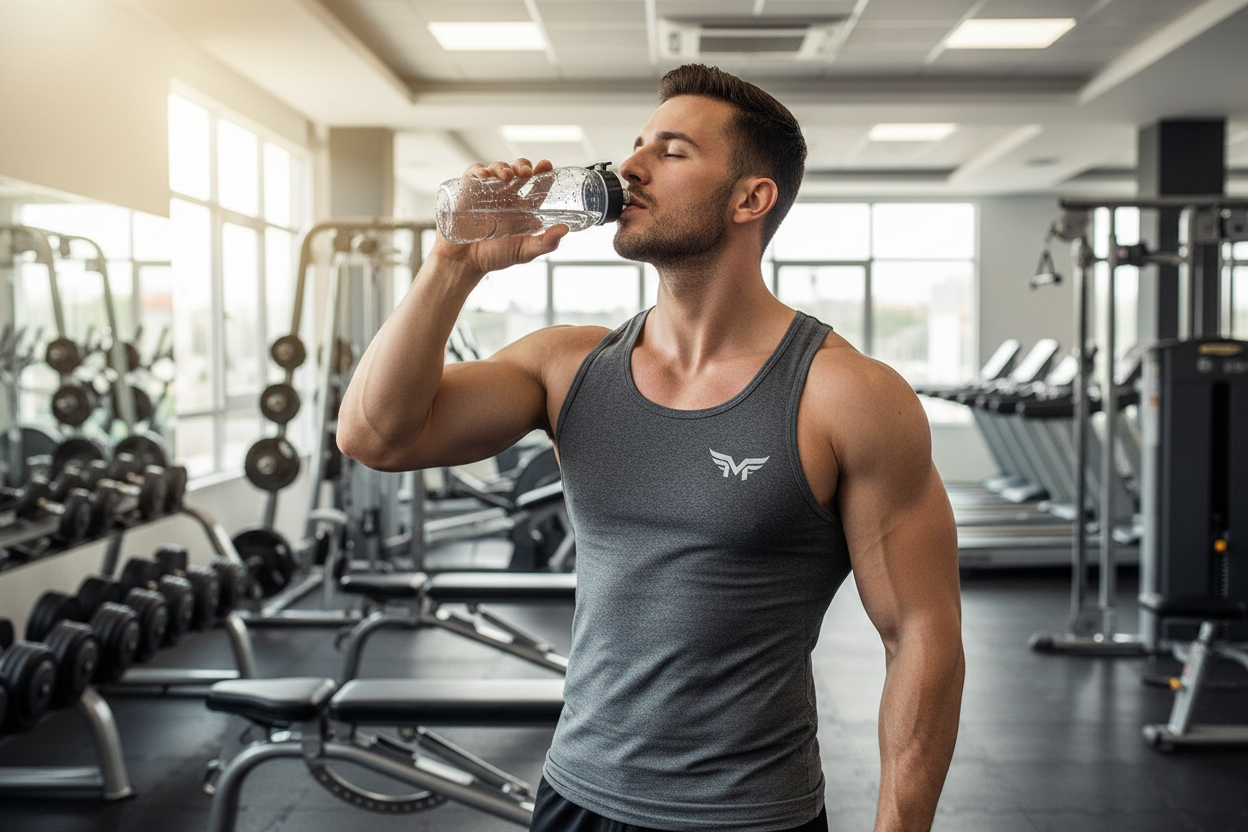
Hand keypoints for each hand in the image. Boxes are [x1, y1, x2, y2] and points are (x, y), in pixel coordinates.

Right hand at [433, 158, 568, 275]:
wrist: (465, 263)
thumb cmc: (494, 257)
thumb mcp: (524, 251)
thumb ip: (545, 243)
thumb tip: (565, 229)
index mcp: (522, 206)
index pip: (536, 184)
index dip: (542, 172)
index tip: (546, 165)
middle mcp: (506, 196)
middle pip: (517, 169)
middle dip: (522, 165)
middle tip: (526, 172)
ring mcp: (487, 192)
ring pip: (497, 168)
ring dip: (503, 166)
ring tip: (507, 176)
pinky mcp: (467, 191)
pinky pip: (474, 173)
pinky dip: (479, 170)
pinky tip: (485, 176)